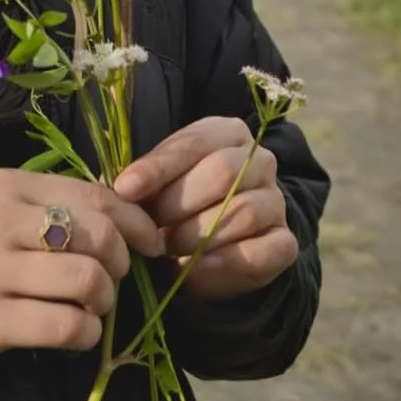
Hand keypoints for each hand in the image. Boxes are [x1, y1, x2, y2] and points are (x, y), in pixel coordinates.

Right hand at [0, 169, 164, 377]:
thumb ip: (42, 207)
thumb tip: (118, 216)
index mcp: (1, 186)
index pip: (92, 194)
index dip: (134, 221)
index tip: (149, 242)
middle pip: (97, 236)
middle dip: (120, 264)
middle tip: (110, 283)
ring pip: (87, 280)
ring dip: (103, 302)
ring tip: (89, 310)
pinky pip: (64, 325)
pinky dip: (85, 334)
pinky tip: (76, 336)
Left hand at [112, 116, 297, 302]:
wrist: (212, 251)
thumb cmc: (177, 207)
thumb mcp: (157, 187)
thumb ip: (142, 182)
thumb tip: (115, 190)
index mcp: (227, 133)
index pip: (193, 142)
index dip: (158, 167)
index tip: (125, 189)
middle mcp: (259, 161)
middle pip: (223, 172)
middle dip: (178, 202)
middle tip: (148, 227)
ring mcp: (276, 201)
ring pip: (243, 211)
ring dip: (197, 234)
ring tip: (167, 248)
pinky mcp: (284, 242)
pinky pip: (262, 250)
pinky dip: (225, 262)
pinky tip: (195, 267)